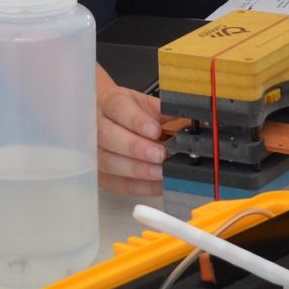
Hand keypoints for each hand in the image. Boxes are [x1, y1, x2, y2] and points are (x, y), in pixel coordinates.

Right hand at [94, 66, 166, 195]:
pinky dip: (139, 186)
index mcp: (110, 103)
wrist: (107, 117)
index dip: (136, 121)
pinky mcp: (101, 173)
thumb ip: (164, 110)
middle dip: (136, 148)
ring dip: (137, 170)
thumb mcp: (146, 103)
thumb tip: (193, 120)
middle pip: (109, 136)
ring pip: (109, 162)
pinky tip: (157, 184)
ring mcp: (95, 151)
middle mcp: (97, 126)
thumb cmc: (129, 111)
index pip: (118, 109)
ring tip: (160, 172)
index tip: (155, 130)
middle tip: (160, 155)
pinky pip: (116, 183)